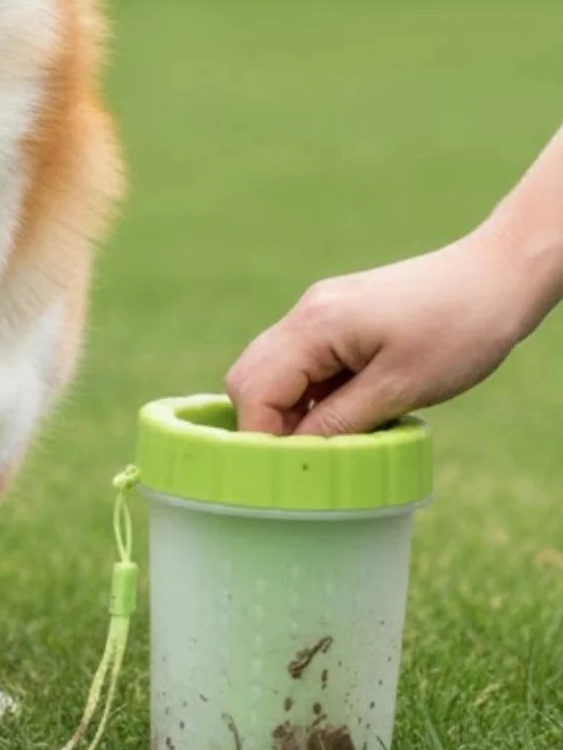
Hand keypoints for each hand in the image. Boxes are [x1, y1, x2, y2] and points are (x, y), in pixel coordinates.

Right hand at [225, 230, 532, 436]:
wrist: (499, 275)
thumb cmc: (458, 329)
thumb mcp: (399, 388)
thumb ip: (339, 424)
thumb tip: (294, 457)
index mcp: (314, 325)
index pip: (254, 390)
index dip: (262, 437)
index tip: (289, 474)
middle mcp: (307, 313)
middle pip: (251, 377)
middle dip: (268, 423)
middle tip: (308, 459)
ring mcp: (322, 311)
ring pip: (276, 371)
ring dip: (293, 410)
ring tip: (335, 439)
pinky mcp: (340, 316)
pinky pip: (306, 362)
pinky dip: (314, 393)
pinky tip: (349, 412)